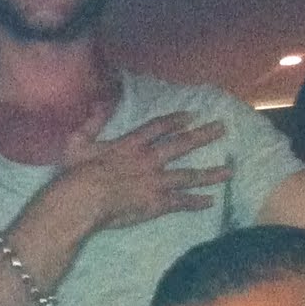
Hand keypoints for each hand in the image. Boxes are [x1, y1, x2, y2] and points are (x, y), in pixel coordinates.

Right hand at [53, 109, 231, 231]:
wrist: (83, 199)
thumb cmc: (75, 173)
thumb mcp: (78, 141)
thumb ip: (92, 122)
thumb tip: (101, 102)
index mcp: (131, 144)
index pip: (158, 127)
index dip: (175, 120)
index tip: (192, 115)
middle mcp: (149, 159)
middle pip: (181, 145)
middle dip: (203, 136)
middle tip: (222, 129)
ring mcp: (155, 182)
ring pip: (188, 175)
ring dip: (210, 173)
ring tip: (229, 170)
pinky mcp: (156, 204)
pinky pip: (180, 202)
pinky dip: (196, 202)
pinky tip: (211, 201)